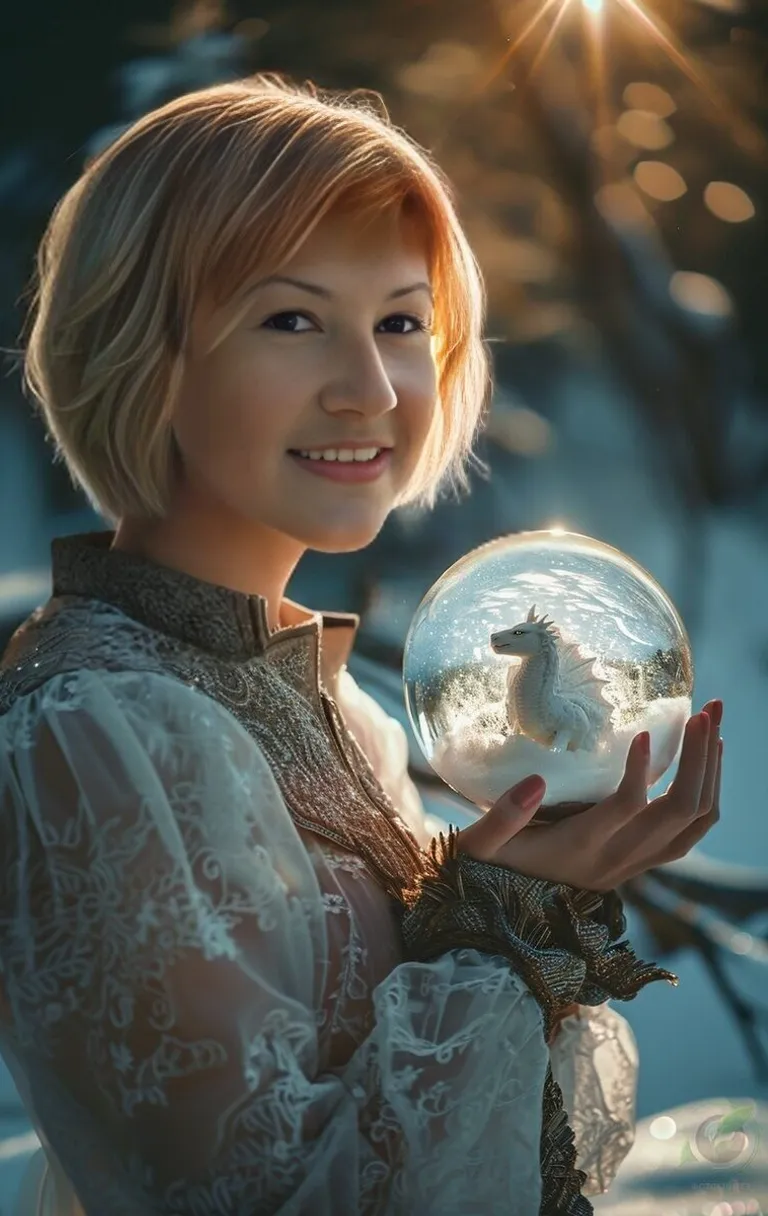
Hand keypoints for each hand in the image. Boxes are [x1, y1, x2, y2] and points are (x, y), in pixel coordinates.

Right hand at [457, 700, 722, 891]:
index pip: (625, 809)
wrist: (508, 913)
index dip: (640, 771)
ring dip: (711, 773)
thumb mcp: (479, 845)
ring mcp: (636, 864)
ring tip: (711, 723)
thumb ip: (501, 817)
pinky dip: (707, 796)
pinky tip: (707, 759)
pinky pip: (692, 833)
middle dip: (698, 759)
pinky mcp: (644, 862)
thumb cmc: (491, 866)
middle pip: (677, 812)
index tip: (644, 732)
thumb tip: (535, 780)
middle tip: (702, 712)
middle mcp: (617, 859)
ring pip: (695, 823)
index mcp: (580, 848)